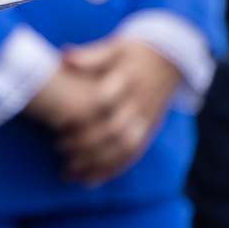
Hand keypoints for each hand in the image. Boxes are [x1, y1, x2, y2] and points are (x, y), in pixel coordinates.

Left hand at [48, 38, 179, 184]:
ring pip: (123, 148)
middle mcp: (138, 102)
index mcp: (127, 79)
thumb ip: (91, 55)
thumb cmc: (133, 52)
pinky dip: (111, 169)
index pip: (103, 100)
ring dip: (96, 163)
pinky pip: (132, 154)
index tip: (57, 120)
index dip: (80, 113)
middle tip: (58, 146)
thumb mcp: (114, 46)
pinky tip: (90, 180)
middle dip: (85, 143)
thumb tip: (65, 57)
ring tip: (70, 172)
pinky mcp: (149, 131)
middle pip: (113, 130)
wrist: (171, 59)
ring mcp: (146, 120)